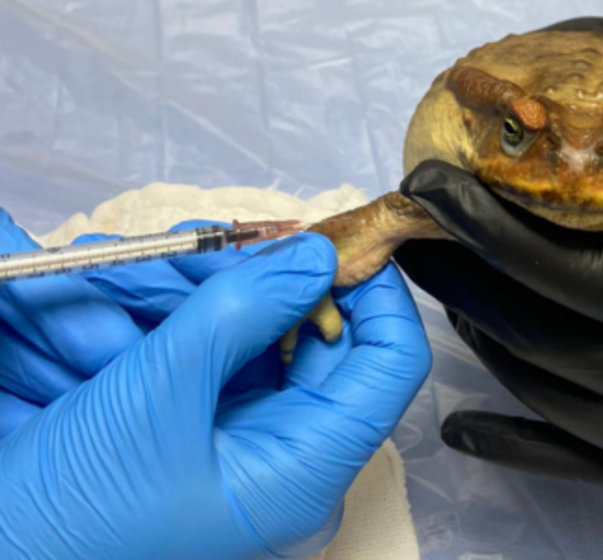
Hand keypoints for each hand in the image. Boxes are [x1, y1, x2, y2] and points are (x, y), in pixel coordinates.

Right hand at [0, 220, 430, 559]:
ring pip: (251, 331)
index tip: (338, 233)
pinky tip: (126, 285)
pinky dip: (169, 310)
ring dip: (199, 288)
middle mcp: (284, 456)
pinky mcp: (193, 422)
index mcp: (304, 473)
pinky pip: (204, 347)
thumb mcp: (154, 399)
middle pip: (312, 335)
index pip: (390, 365)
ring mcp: (237, 437)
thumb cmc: (68, 514)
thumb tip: (315, 254)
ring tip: (142, 265)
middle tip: (216, 242)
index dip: (376, 290)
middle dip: (261, 278)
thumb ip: (240, 313)